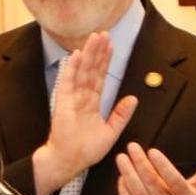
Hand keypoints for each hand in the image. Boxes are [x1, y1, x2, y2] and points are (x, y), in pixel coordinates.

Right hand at [33, 32, 137, 194]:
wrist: (69, 161)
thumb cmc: (86, 150)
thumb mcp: (111, 132)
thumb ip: (121, 115)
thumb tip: (133, 98)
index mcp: (92, 103)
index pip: (100, 77)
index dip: (105, 61)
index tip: (110, 46)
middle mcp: (82, 97)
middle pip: (91, 70)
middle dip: (97, 52)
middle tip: (102, 33)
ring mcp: (71, 99)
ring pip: (81, 72)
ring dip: (87, 55)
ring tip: (93, 37)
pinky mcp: (62, 103)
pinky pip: (67, 82)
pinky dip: (72, 69)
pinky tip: (76, 55)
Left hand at [115, 142, 195, 194]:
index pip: (174, 181)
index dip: (163, 166)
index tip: (152, 151)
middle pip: (152, 184)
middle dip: (140, 164)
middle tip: (132, 147)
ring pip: (138, 194)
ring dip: (128, 174)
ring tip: (122, 158)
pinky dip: (123, 191)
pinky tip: (121, 177)